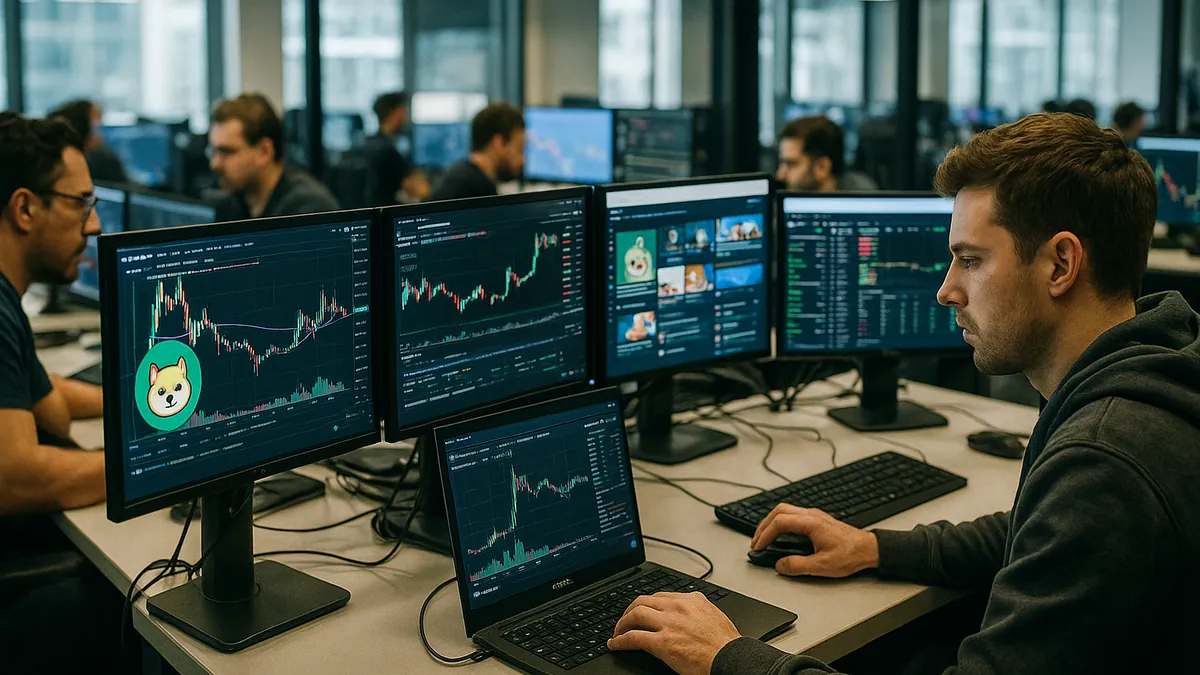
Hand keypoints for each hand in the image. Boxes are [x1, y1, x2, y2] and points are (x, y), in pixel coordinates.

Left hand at [608, 592, 740, 674]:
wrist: (731, 658)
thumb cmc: (726, 644)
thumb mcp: (713, 615)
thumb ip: (698, 609)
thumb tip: (691, 611)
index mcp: (691, 600)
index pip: (660, 596)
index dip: (646, 604)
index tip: (640, 610)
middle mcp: (678, 607)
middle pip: (643, 601)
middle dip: (630, 611)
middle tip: (624, 620)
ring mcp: (669, 624)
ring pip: (635, 615)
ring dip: (622, 624)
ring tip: (617, 632)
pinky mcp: (663, 643)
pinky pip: (633, 638)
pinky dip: (620, 641)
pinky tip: (616, 645)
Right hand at [751, 504, 879, 577]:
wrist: (869, 549)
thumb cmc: (851, 554)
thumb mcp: (822, 566)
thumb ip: (798, 565)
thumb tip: (780, 565)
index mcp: (811, 523)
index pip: (779, 522)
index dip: (765, 535)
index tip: (758, 547)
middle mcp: (812, 515)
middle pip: (779, 510)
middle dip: (763, 525)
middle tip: (756, 541)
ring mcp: (814, 515)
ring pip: (785, 510)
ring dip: (771, 522)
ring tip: (764, 537)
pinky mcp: (817, 520)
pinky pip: (793, 514)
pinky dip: (781, 522)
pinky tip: (780, 534)